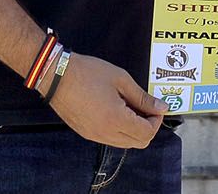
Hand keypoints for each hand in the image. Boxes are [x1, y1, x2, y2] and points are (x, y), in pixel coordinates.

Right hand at [47, 52, 164, 147]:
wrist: (56, 76)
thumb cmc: (89, 73)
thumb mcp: (121, 80)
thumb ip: (142, 97)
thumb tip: (161, 107)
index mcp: (116, 120)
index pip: (147, 133)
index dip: (156, 120)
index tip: (156, 106)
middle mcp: (106, 134)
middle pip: (138, 143)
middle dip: (148, 127)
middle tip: (146, 108)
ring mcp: (95, 136)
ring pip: (125, 144)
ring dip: (134, 130)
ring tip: (132, 108)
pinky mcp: (86, 134)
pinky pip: (111, 140)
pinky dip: (121, 131)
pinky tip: (118, 112)